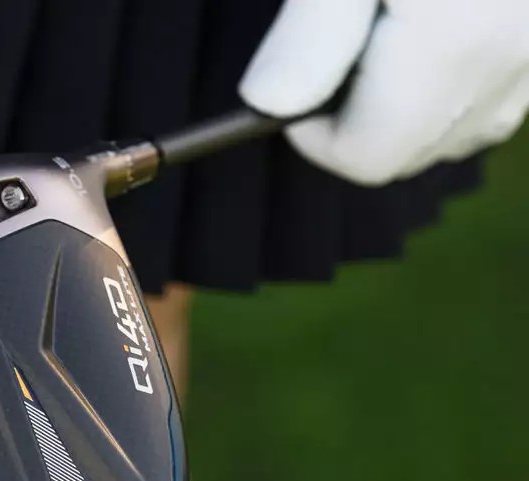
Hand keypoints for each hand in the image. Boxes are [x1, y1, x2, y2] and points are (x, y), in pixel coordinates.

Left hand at [239, 0, 528, 185]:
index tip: (293, 88)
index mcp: (449, 47)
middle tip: (336, 46)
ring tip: (385, 26)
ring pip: (458, 130)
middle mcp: (509, 61)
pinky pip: (499, 92)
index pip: (367, 160)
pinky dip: (455, 82)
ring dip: (406, 107)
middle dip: (359, 122)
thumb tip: (270, 106)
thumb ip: (308, 38)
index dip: (315, 136)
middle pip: (411, 153)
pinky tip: (426, 26)